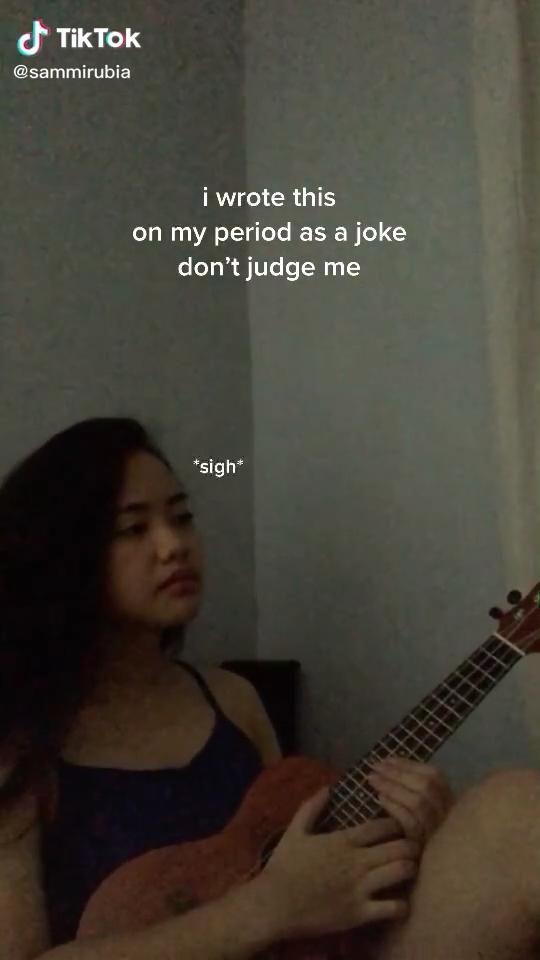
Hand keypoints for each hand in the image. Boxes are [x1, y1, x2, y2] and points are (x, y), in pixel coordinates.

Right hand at [258, 785, 419, 940]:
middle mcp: (357, 862)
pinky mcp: (360, 913)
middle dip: (411, 844)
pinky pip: (393, 908)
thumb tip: (328, 787)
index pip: (383, 826)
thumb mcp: (295, 830)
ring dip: (410, 869)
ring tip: (409, 869)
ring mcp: (360, 888)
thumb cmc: (284, 866)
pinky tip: (400, 901)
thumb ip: (312, 806)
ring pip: (401, 872)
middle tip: (413, 847)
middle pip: (400, 846)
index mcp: (343, 840)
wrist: (274, 904)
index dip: (397, 823)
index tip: (400, 825)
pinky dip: (402, 904)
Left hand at [366, 757, 453, 846]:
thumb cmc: (420, 846)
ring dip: (392, 786)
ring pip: (418, 802)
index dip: (410, 765)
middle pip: (426, 786)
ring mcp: (440, 834)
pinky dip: (394, 807)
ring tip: (371, 780)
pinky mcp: (428, 850)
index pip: (435, 776)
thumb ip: (416, 796)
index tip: (387, 759)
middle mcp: (450, 818)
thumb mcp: (425, 817)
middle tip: (374, 767)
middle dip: (397, 772)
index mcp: (452, 804)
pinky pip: (411, 823)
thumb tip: (391, 769)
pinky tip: (378, 800)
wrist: (430, 889)